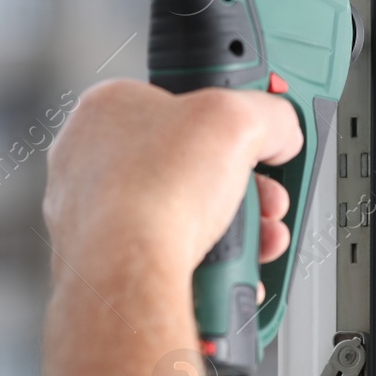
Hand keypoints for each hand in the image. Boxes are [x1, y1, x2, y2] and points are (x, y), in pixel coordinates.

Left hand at [43, 80, 302, 287]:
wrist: (129, 273)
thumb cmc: (153, 193)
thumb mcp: (237, 119)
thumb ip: (268, 116)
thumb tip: (280, 132)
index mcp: (109, 110)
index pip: (181, 102)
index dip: (227, 120)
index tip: (255, 134)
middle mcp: (95, 162)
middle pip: (193, 166)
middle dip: (245, 187)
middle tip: (267, 198)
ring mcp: (99, 217)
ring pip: (188, 216)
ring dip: (239, 230)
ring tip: (260, 239)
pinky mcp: (112, 262)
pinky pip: (175, 257)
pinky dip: (213, 265)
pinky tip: (232, 269)